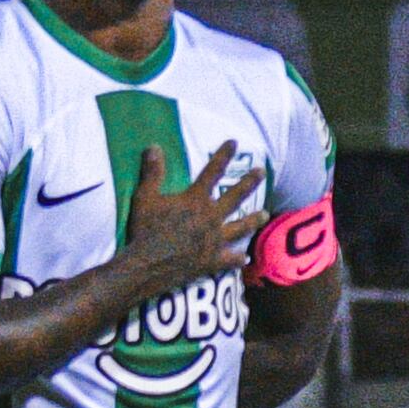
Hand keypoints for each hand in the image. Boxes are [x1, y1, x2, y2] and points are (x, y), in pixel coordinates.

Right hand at [114, 142, 266, 300]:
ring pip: (241, 227)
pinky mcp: (213, 261)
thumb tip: (154, 146)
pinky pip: (230, 260)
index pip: (212, 172)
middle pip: (235, 197)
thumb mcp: (144, 197)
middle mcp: (211, 218)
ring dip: (253, 220)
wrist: (147, 264)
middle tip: (261, 172)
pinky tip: (245, 258)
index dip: (223, 155)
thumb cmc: (144, 228)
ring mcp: (215, 240)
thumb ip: (152, 172)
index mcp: (196, 200)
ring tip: (264, 214)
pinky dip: (238, 258)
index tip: (234, 142)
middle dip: (249, 182)